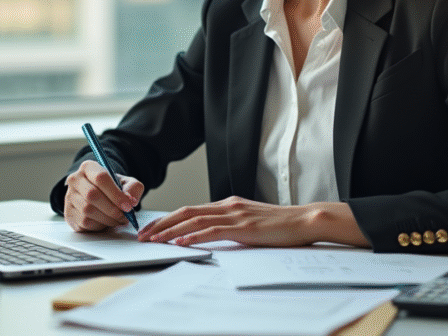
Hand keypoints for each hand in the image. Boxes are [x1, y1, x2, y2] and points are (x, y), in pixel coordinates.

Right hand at [63, 160, 144, 231]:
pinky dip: (100, 225)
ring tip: (118, 219)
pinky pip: (85, 222)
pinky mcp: (69, 213)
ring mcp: (69, 197)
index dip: (116, 194)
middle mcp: (75, 180)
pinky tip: (106, 221)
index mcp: (88, 167)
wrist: (98, 195)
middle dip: (112, 209)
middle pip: (92, 195)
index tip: (128, 205)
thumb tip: (130, 200)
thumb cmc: (112, 188)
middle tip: (124, 216)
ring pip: (88, 210)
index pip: (101, 178)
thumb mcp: (126, 183)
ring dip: (107, 218)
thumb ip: (133, 188)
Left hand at [136, 197, 369, 247]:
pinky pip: (213, 231)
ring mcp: (235, 215)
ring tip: (154, 240)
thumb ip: (230, 226)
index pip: (190, 210)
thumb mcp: (250, 223)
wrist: (305, 221)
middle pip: (186, 212)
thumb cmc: (280, 225)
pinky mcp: (244, 227)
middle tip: (142, 235)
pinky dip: (194, 236)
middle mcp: (228, 206)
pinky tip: (181, 242)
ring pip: (194, 220)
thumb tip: (209, 236)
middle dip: (161, 224)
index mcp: (228, 204)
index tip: (151, 229)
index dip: (167, 219)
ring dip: (171, 231)